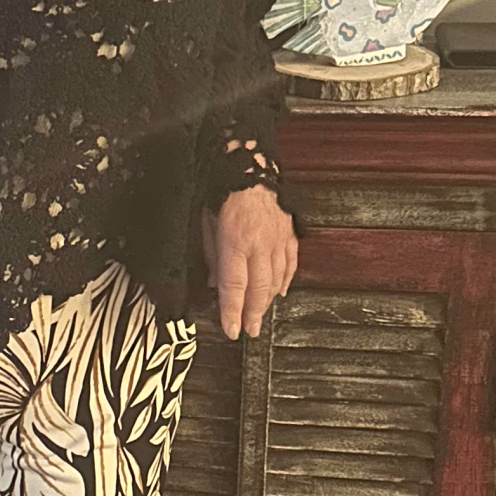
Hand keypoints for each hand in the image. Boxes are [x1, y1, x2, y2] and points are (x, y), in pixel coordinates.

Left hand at [203, 187, 297, 339]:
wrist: (250, 164)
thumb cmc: (224, 190)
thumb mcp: (206, 222)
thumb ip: (211, 255)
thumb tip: (215, 283)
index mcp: (236, 241)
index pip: (234, 286)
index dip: (232, 312)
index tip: (231, 329)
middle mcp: (260, 243)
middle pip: (259, 289)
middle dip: (254, 314)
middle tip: (250, 331)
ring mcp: (278, 239)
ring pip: (276, 279)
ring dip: (268, 301)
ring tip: (261, 316)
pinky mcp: (289, 233)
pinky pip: (290, 263)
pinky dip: (285, 280)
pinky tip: (281, 292)